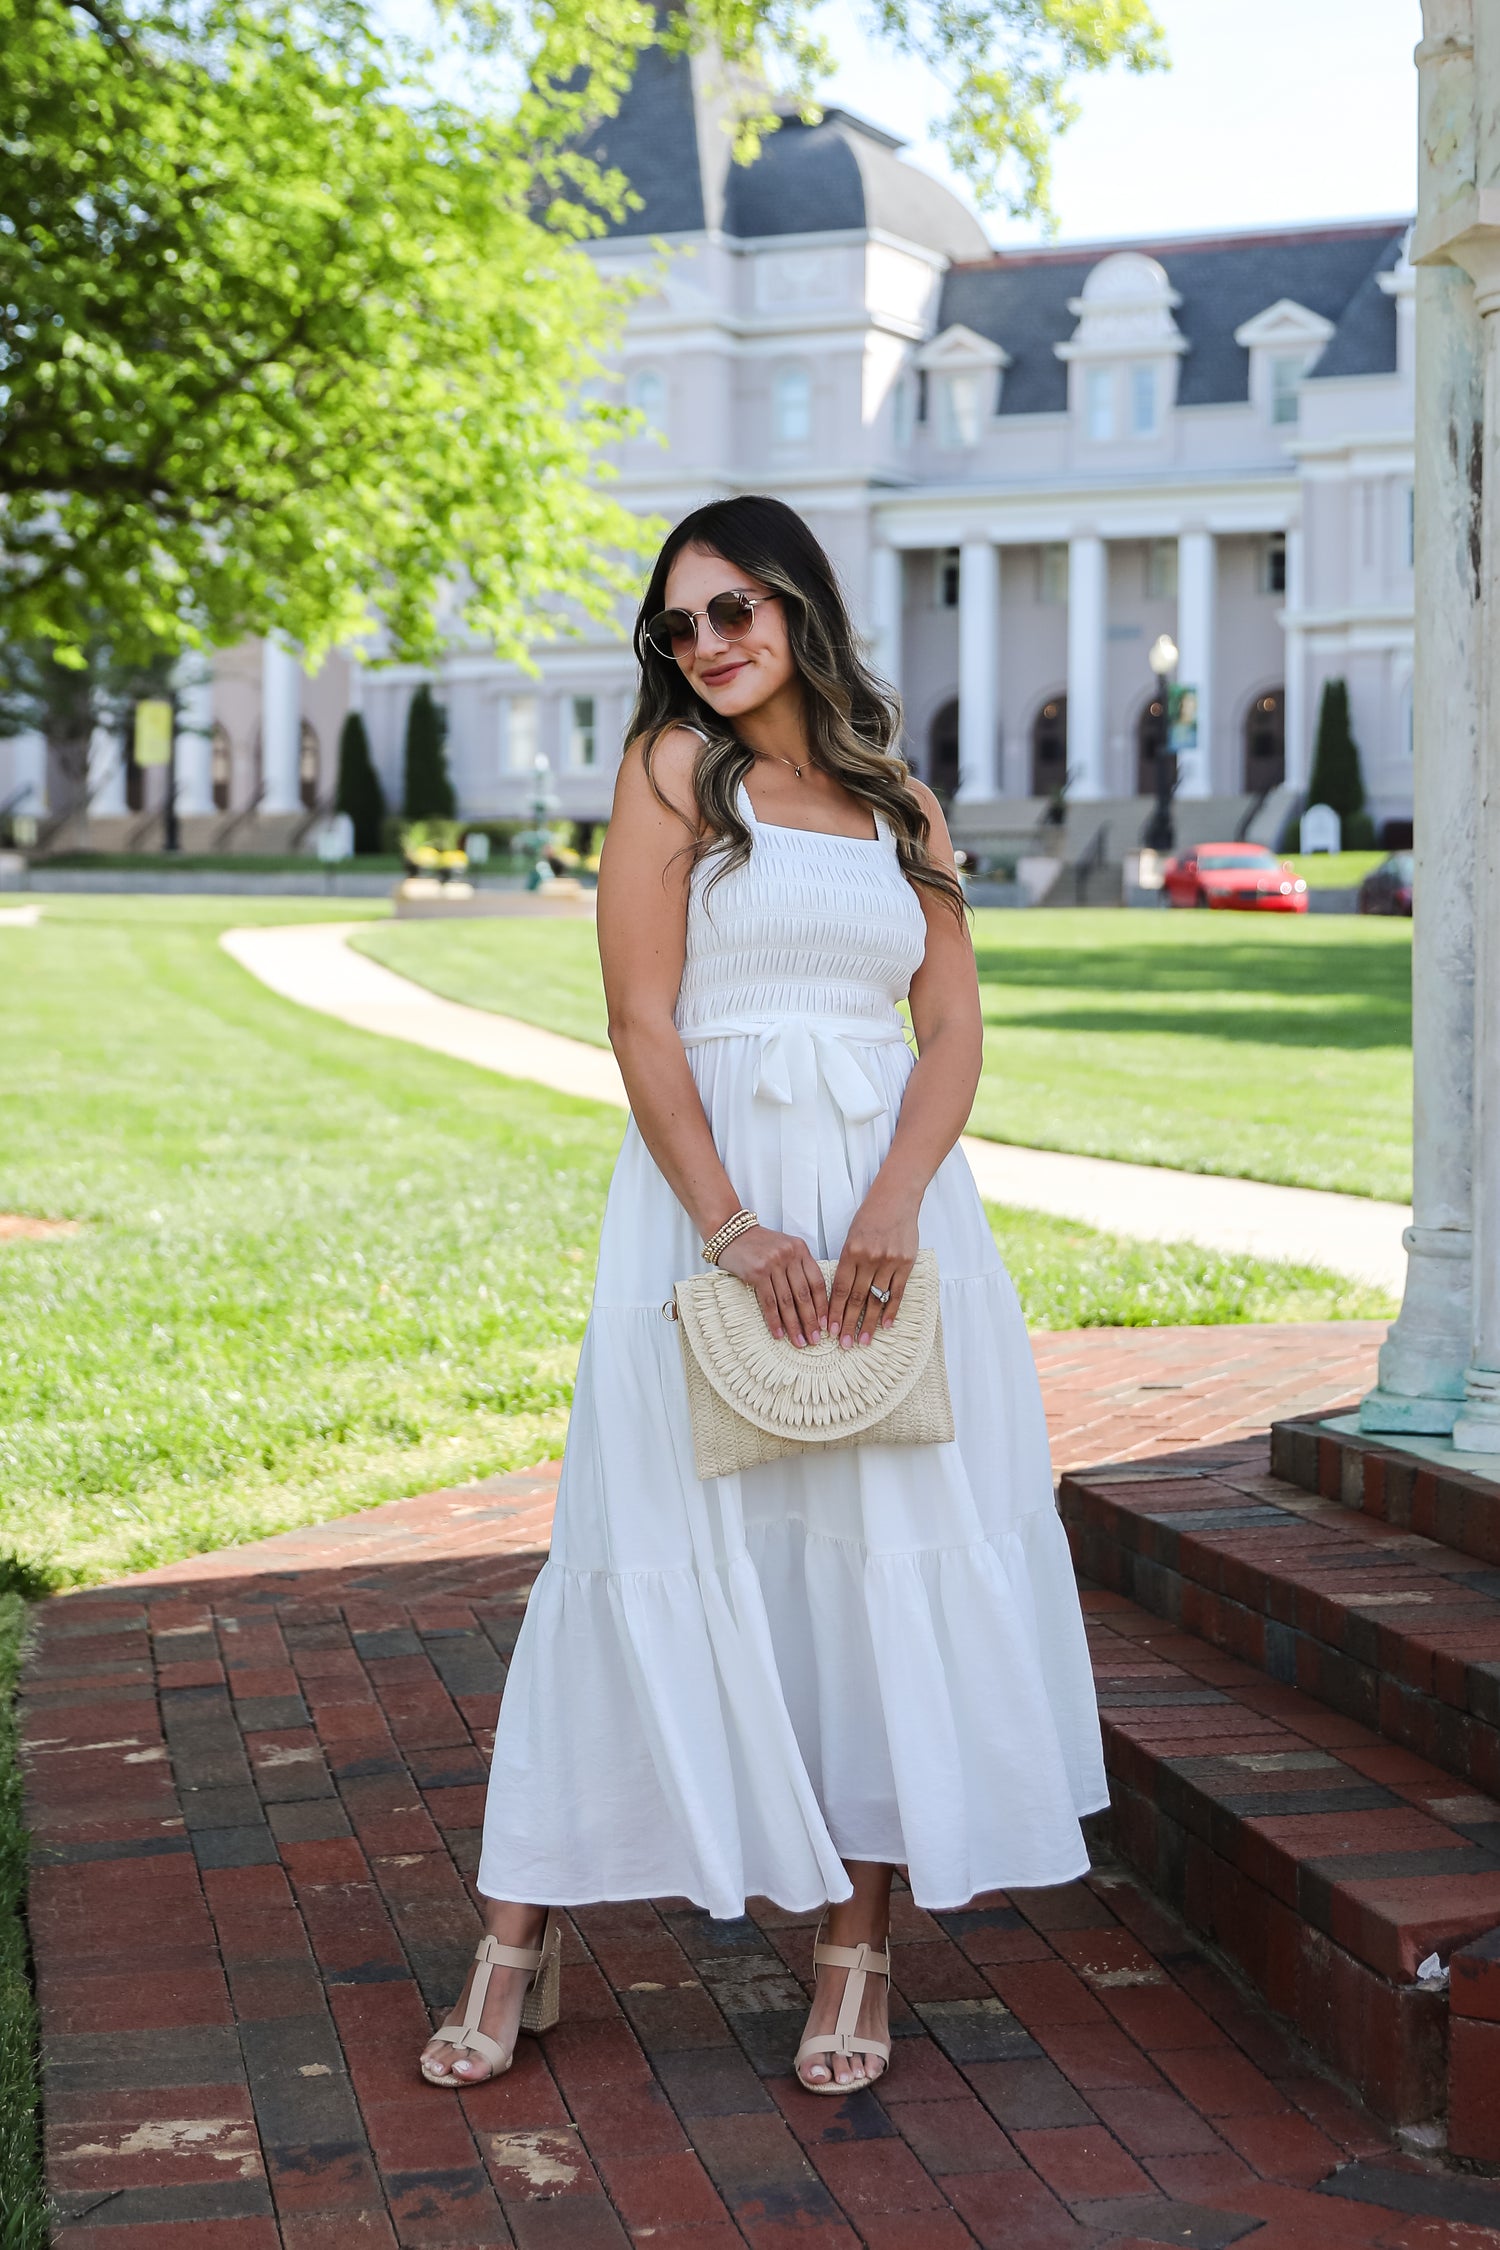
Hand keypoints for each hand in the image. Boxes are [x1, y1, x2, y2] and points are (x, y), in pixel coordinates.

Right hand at [715, 1225, 828, 1346]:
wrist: (730, 1232)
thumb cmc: (758, 1243)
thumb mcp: (784, 1248)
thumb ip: (798, 1267)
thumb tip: (810, 1302)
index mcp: (800, 1249)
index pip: (817, 1282)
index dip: (822, 1306)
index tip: (825, 1324)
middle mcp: (789, 1255)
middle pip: (804, 1294)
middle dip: (810, 1320)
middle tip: (815, 1339)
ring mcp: (773, 1263)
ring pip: (787, 1301)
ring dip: (794, 1325)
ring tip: (799, 1341)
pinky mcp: (757, 1272)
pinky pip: (769, 1302)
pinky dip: (774, 1320)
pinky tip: (779, 1333)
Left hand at [827, 1196, 919, 1348]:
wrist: (896, 1199)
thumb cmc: (869, 1218)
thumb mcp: (851, 1237)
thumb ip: (847, 1263)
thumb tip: (839, 1295)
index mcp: (851, 1252)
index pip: (839, 1288)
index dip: (833, 1311)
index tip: (828, 1329)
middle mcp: (869, 1258)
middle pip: (856, 1298)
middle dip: (848, 1323)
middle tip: (843, 1344)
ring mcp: (889, 1262)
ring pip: (876, 1299)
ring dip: (869, 1323)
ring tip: (863, 1340)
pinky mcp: (906, 1263)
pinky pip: (897, 1292)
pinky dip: (891, 1310)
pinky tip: (885, 1325)